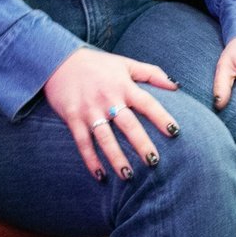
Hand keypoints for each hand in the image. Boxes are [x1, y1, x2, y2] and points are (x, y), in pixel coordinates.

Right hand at [41, 47, 180, 182]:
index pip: (147, 103)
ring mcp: (89, 110)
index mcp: (123, 85)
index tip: (174, 132)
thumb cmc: (98, 64)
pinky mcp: (73, 118)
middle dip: (141, 144)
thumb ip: (151, 73)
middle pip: (128, 124)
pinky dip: (91, 160)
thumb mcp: (125, 64)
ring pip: (105, 138)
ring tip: (128, 175)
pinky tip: (101, 175)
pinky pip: (83, 143)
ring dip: (116, 157)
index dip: (161, 117)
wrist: (59, 60)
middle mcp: (107, 98)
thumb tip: (176, 86)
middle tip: (154, 161)